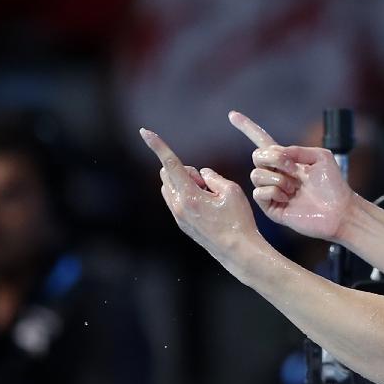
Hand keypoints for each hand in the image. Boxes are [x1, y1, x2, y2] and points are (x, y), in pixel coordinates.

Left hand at [140, 128, 263, 275]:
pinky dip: (187, 194)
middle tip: (207, 183)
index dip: (158, 146)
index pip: (171, 164)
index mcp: (189, 196)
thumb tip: (202, 174)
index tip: (145, 132)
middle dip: (183, 170)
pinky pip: (176, 200)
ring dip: (184, 183)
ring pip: (170, 188)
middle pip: (167, 174)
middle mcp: (178, 207)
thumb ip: (213, 177)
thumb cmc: (238, 220)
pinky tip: (207, 205)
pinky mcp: (182, 224)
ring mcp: (178, 217)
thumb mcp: (232, 191)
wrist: (238, 251)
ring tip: (209, 196)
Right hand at [229, 111, 354, 240]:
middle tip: (294, 169)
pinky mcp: (270, 207)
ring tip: (295, 188)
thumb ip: (297, 150)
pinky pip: (258, 192)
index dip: (248, 128)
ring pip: (256, 175)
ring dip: (278, 178)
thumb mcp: (321, 156)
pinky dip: (274, 192)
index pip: (262, 141)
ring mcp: (272, 191)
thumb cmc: (333, 185)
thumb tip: (276, 153)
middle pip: (257, 156)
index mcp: (286, 160)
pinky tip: (288, 198)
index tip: (232, 115)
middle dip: (275, 159)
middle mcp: (276, 173)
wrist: (338, 211)